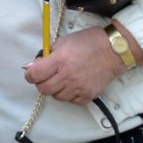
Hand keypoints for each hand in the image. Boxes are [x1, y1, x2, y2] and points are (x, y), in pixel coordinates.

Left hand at [24, 24, 142, 104]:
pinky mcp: (87, 95)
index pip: (34, 75)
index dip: (30, 75)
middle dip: (42, 82)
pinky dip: (70, 94)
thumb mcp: (63, 41)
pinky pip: (71, 101)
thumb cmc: (88, 42)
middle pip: (43, 89)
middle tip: (48, 76)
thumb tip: (30, 66)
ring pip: (57, 97)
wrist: (112, 50)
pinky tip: (74, 84)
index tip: (32, 72)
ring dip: (56, 89)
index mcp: (60, 60)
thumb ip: (46, 54)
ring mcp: (78, 87)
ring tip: (64, 78)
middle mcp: (68, 76)